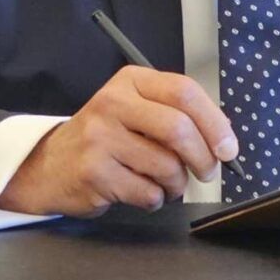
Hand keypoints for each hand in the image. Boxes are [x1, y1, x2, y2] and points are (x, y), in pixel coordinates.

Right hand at [0, 66, 237, 215]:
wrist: (50, 165)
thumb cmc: (106, 138)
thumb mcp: (136, 109)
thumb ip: (176, 114)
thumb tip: (223, 138)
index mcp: (130, 81)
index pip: (184, 92)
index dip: (214, 122)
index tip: (228, 148)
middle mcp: (112, 103)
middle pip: (178, 129)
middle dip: (204, 157)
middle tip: (209, 172)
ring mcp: (100, 138)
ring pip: (166, 166)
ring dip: (177, 184)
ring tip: (167, 183)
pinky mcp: (94, 173)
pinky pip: (148, 192)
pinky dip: (156, 199)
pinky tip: (143, 191)